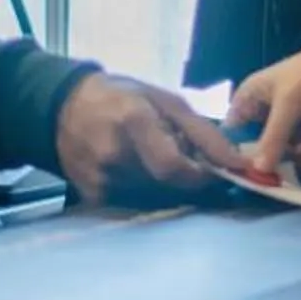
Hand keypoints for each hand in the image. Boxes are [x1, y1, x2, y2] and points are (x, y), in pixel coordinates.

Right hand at [51, 73, 243, 203]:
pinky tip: (129, 168)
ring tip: (148, 156)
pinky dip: (140, 190)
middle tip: (176, 155)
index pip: (174, 167)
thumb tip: (236, 163)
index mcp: (133, 121)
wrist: (64, 107)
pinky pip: (132, 202)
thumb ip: (203, 133)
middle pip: (167, 185)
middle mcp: (113, 154)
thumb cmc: (122, 98)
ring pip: (152, 195)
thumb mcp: (166, 101)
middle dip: (182, 176)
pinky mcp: (91, 196)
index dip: (199, 175)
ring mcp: (99, 178)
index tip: (212, 171)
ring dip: (161, 183)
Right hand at [227, 21, 300, 173]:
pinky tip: (295, 182)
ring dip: (275, 169)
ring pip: (273, 153)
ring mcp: (287, 125)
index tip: (230, 176)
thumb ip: (272, 138)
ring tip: (275, 188)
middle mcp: (265, 111)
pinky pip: (295, 156)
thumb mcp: (289, 104)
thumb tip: (257, 171)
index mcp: (251, 95)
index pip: (230, 128)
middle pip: (251, 144)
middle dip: (253, 165)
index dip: (228, 151)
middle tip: (255, 187)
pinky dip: (294, 167)